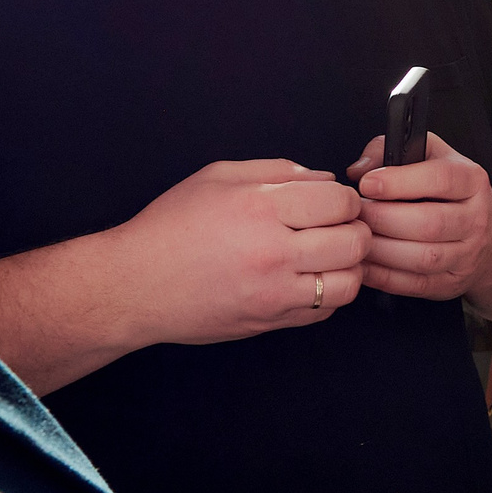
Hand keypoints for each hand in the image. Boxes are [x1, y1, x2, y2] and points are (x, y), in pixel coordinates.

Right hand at [109, 159, 369, 344]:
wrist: (134, 285)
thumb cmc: (170, 227)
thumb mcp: (217, 178)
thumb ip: (276, 170)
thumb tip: (323, 178)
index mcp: (261, 207)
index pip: (340, 201)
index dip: (346, 199)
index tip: (334, 202)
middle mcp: (273, 251)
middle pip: (354, 242)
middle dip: (357, 230)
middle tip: (341, 228)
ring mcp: (273, 292)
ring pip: (348, 283)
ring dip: (349, 267)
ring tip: (329, 256)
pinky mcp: (269, 322)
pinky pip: (324, 312)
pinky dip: (328, 295)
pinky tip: (310, 280)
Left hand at [348, 131, 491, 299]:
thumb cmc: (450, 193)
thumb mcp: (431, 158)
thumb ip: (391, 150)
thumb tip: (358, 170)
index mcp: (471, 181)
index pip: (441, 179)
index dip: (400, 182)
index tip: (367, 183)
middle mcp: (475, 219)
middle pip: (430, 223)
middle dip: (383, 219)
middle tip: (356, 214)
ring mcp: (467, 255)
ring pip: (423, 258)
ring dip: (382, 250)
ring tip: (357, 238)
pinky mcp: (452, 283)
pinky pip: (415, 285)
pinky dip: (384, 277)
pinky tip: (364, 264)